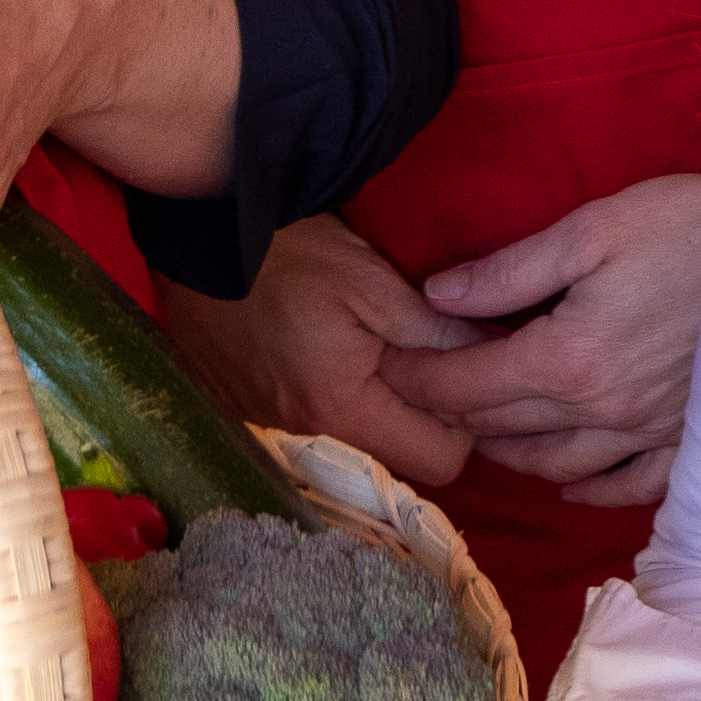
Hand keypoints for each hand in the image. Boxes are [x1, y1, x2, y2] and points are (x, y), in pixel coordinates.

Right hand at [157, 212, 487, 492]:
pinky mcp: (255, 419)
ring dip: (386, 412)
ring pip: (365, 448)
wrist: (204, 239)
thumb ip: (437, 330)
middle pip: (402, 461)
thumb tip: (495, 354)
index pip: (441, 461)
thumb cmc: (292, 253)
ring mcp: (276, 433)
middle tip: (428, 359)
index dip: (466, 421)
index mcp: (345, 410)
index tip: (462, 373)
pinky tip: (342, 360)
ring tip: (385, 355)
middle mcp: (310, 439)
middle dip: (427, 418)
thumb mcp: (374, 282)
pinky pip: (324, 434)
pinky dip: (345, 406)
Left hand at [390, 173, 700, 501]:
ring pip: (555, 465)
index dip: (419, 381)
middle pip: (505, 428)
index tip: (383, 371)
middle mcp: (602, 413)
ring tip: (478, 431)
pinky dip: (586, 488)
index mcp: (569, 359)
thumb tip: (438, 297)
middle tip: (416, 398)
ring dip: (507, 452)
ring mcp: (647, 435)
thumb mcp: (593, 228)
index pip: (471, 387)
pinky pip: (625, 486)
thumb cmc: (692, 227)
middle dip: (452, 413)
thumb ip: (510, 272)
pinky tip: (565, 478)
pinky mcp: (686, 440)